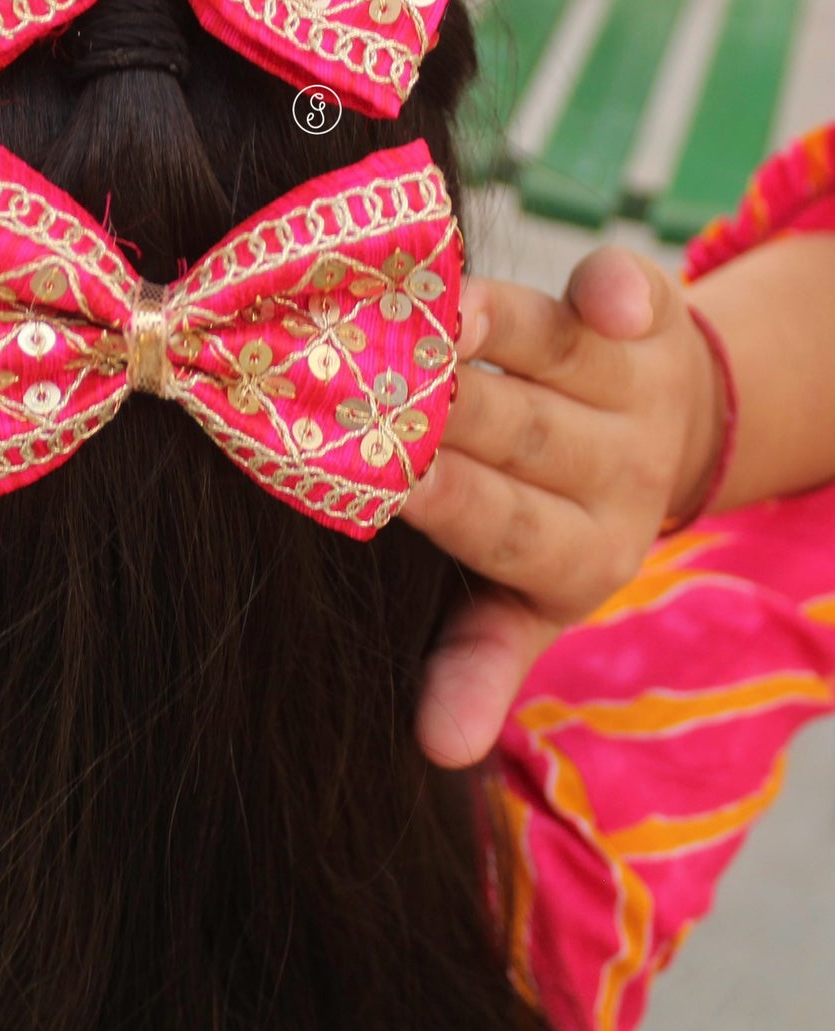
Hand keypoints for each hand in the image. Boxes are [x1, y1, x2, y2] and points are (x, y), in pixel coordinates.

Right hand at [401, 247, 725, 768]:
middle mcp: (617, 470)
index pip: (504, 529)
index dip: (448, 503)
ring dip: (495, 333)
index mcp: (582, 553)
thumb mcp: (529, 604)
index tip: (385, 483)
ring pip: (559, 357)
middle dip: (445, 408)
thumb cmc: (553, 518)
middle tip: (363, 376)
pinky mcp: (648, 314)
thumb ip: (482, 658)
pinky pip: (634, 294)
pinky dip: (614, 285)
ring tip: (427, 315)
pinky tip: (596, 284)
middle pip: (523, 433)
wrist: (667, 434)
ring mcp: (635, 386)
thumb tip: (435, 746)